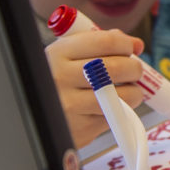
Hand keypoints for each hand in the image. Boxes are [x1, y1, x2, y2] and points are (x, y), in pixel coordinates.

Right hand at [45, 29, 147, 146]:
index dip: (126, 44)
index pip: (106, 42)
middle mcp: (62, 77)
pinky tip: (109, 107)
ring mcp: (71, 104)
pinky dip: (121, 111)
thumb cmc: (57, 80)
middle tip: (133, 71)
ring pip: (125, 94)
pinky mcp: (82, 127)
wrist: (33, 116)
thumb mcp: (67, 55)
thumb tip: (136, 44)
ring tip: (125, 90)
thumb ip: (100, 44)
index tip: (131, 48)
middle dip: (135, 68)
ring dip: (134, 92)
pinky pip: (116, 116)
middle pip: (118, 67)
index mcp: (59, 53)